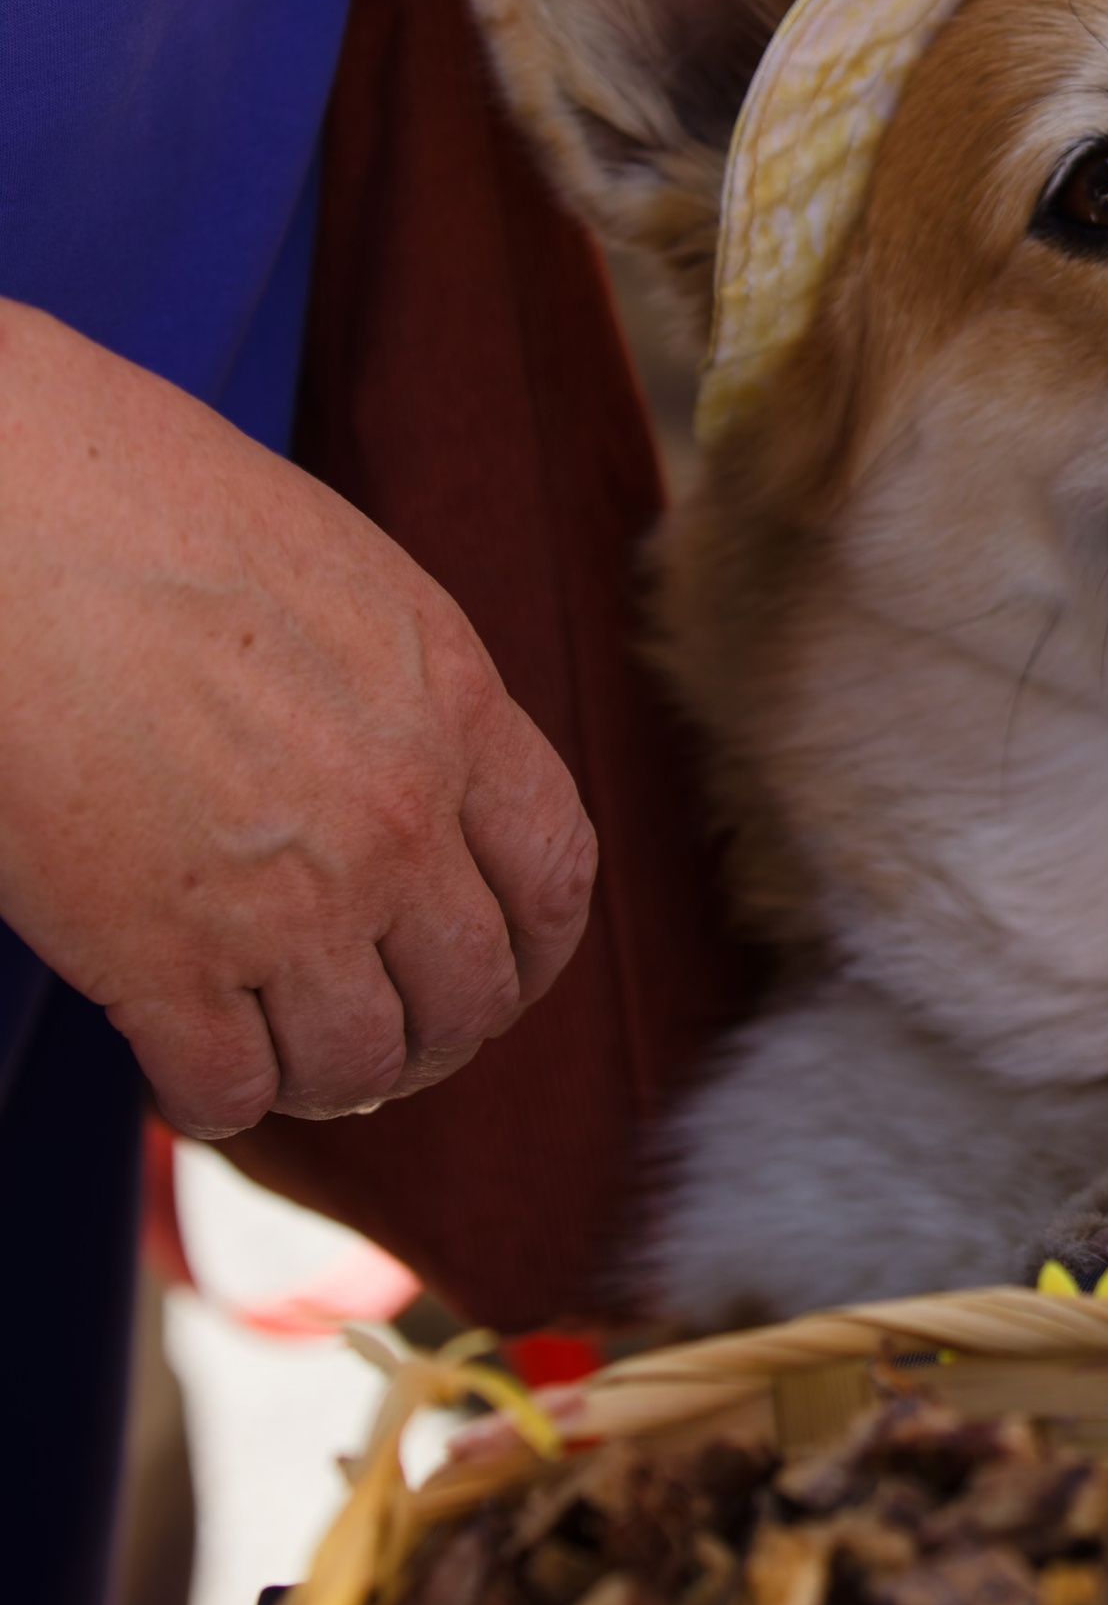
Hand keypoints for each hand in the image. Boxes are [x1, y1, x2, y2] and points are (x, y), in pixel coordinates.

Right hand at [0, 301, 595, 1138]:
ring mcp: (286, 901)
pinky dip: (216, 1096)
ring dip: (328, 1075)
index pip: (556, 878)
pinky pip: (229, 1089)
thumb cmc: (146, 507)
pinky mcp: (159, 960)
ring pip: (360, 1065)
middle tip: (382, 1033)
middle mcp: (396, 821)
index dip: (533, 948)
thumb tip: (430, 774)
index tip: (497, 968)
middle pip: (471, 995)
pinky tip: (190, 1064)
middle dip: (435, 1033)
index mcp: (455, 710)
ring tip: (286, 1053)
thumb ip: (408, 694)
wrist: (7, 517)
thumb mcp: (345, 582)